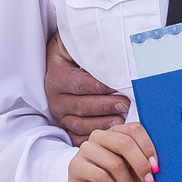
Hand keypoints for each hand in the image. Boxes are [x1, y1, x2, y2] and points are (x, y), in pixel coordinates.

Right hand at [46, 31, 128, 145]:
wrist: (59, 61)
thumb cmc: (73, 51)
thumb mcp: (75, 43)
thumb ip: (88, 45)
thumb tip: (109, 46)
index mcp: (57, 76)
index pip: (79, 83)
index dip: (98, 87)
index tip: (117, 87)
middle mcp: (56, 98)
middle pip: (80, 106)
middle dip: (104, 106)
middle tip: (125, 104)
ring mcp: (60, 114)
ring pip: (79, 124)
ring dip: (101, 123)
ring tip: (120, 120)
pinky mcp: (65, 126)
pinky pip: (76, 137)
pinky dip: (92, 138)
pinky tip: (109, 135)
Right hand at [67, 123, 154, 181]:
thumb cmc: (114, 180)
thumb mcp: (132, 171)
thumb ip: (142, 163)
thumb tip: (154, 166)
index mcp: (115, 132)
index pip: (134, 130)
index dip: (148, 148)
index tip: (155, 167)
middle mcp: (100, 136)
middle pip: (125, 143)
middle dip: (140, 165)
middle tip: (148, 181)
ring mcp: (86, 148)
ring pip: (114, 162)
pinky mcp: (75, 164)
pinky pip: (100, 175)